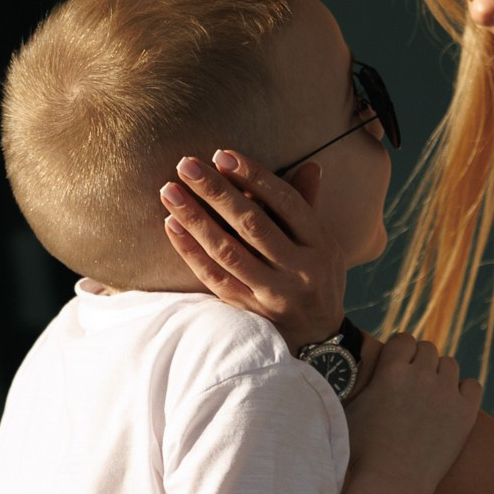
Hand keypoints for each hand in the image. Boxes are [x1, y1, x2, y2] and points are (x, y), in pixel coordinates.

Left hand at [161, 151, 346, 342]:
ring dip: (196, 219)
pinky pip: (215, 278)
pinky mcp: (250, 311)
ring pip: (228, 252)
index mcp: (321, 244)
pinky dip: (191, 251)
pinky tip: (172, 226)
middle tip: (186, 165)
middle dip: (216, 191)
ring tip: (170, 191)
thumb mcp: (322, 244)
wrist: (319, 339)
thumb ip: (308, 205)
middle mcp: (300, 270)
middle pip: (253, 224)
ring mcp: (274, 294)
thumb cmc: (317, 278)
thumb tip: (310, 165)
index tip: (221, 155)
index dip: (254, 176)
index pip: (287, 202)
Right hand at [345, 332, 482, 493]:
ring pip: (450, 365)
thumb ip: (357, 383)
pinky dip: (463, 392)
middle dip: (420, 363)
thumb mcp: (348, 410)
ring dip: (440, 375)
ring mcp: (446, 394)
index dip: (401, 351)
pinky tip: (452, 405)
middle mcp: (421, 376)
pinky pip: (472, 386)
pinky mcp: (465, 413)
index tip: (399, 365)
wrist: (390, 484)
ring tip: (431, 396)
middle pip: (428, 349)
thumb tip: (349, 368)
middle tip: (413, 385)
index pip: (404, 339)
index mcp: (391, 370)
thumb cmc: (361, 452)